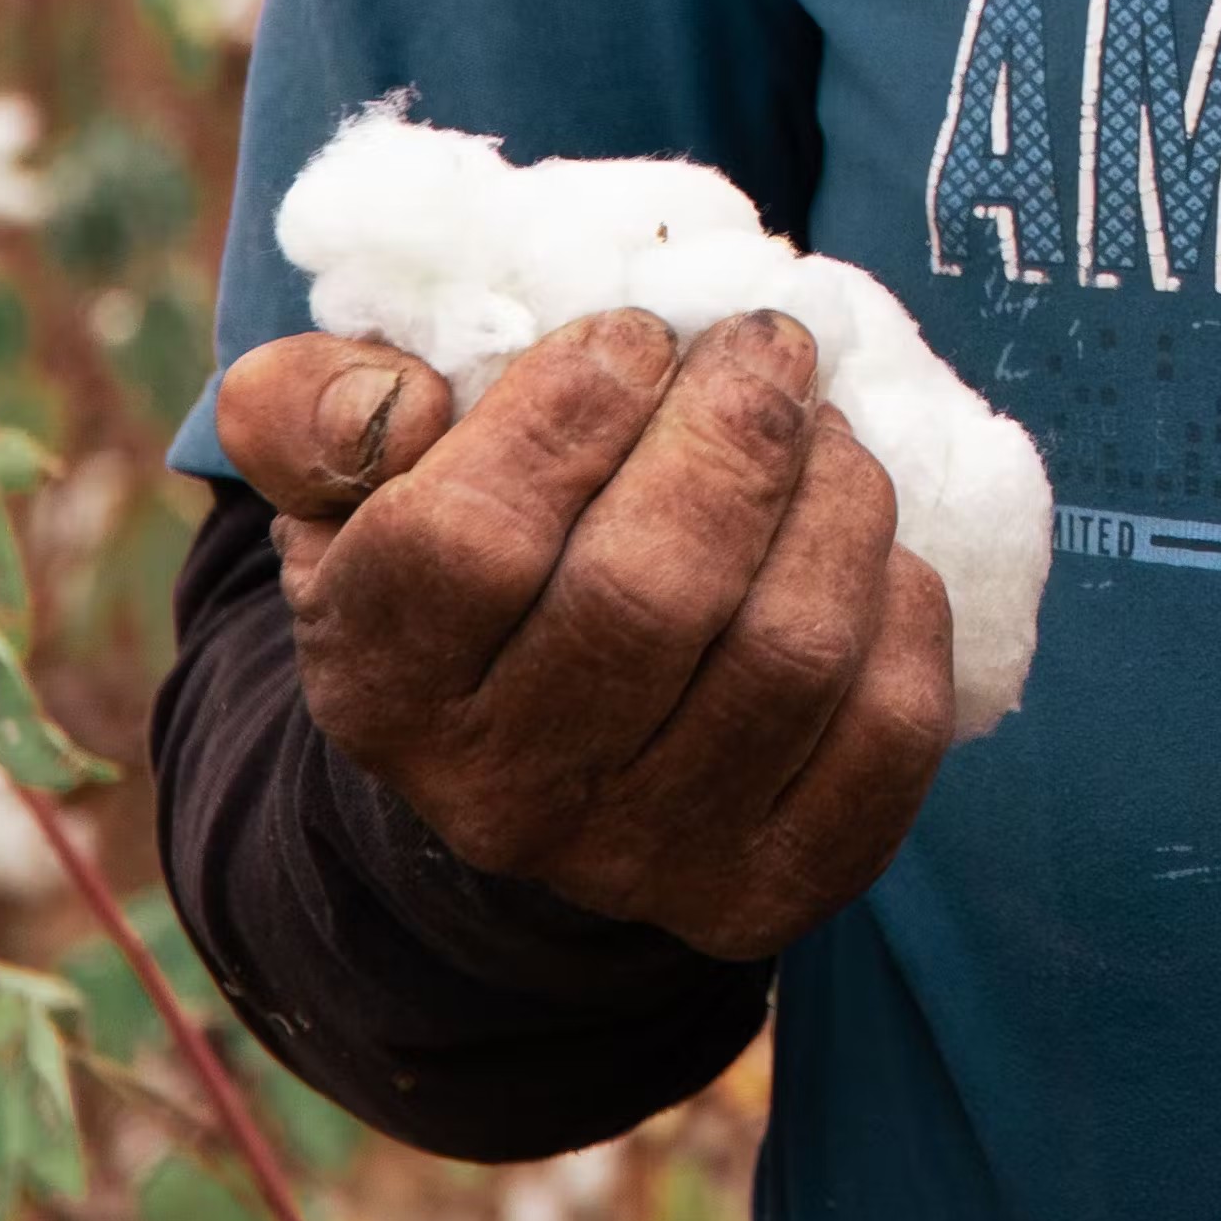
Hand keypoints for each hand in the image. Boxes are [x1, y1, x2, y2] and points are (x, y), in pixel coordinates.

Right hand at [214, 309, 955, 963]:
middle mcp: (500, 796)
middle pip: (649, 594)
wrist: (526, 770)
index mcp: (382, 679)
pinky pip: (886, 734)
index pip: (467, 542)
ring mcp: (644, 859)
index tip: (637, 333)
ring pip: (786, 654)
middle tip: (770, 343)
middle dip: (735, 434)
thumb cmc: (457, 570)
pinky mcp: (773, 887)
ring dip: (837, 503)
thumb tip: (390, 395)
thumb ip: (317, 408)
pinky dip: (902, 612)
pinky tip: (869, 549)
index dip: (570, 408)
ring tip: (827, 431)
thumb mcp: (350, 482)